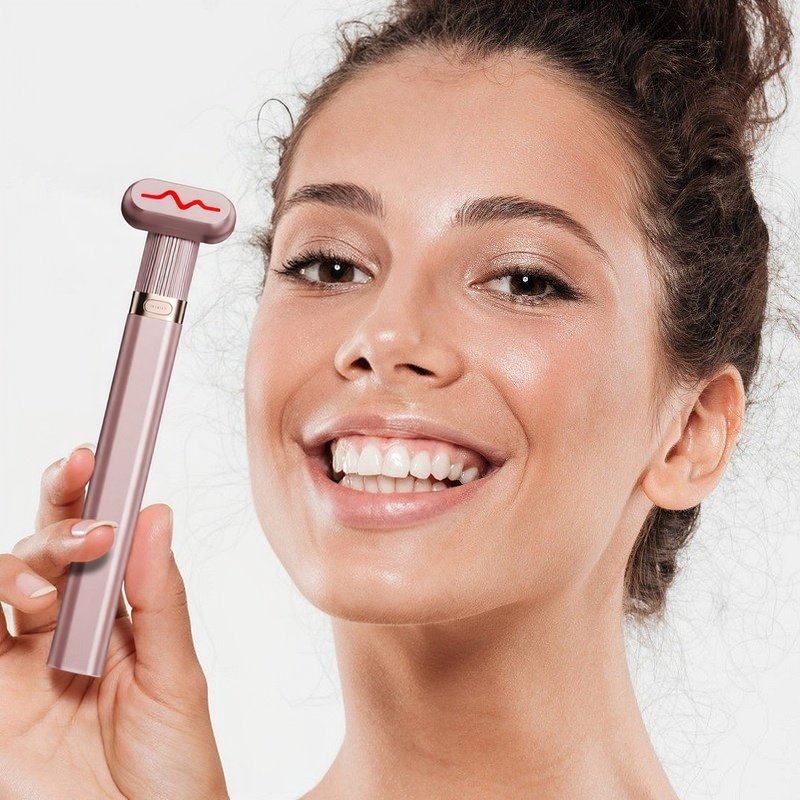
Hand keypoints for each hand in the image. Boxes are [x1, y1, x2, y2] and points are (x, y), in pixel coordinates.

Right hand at [0, 445, 228, 799]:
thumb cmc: (175, 770)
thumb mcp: (174, 678)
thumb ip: (159, 599)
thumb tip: (155, 513)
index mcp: (115, 618)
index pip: (95, 544)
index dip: (87, 499)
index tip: (94, 457)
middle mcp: (62, 634)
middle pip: (41, 552)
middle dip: (55, 518)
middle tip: (84, 517)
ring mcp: (17, 668)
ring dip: (14, 570)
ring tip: (45, 596)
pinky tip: (1, 601)